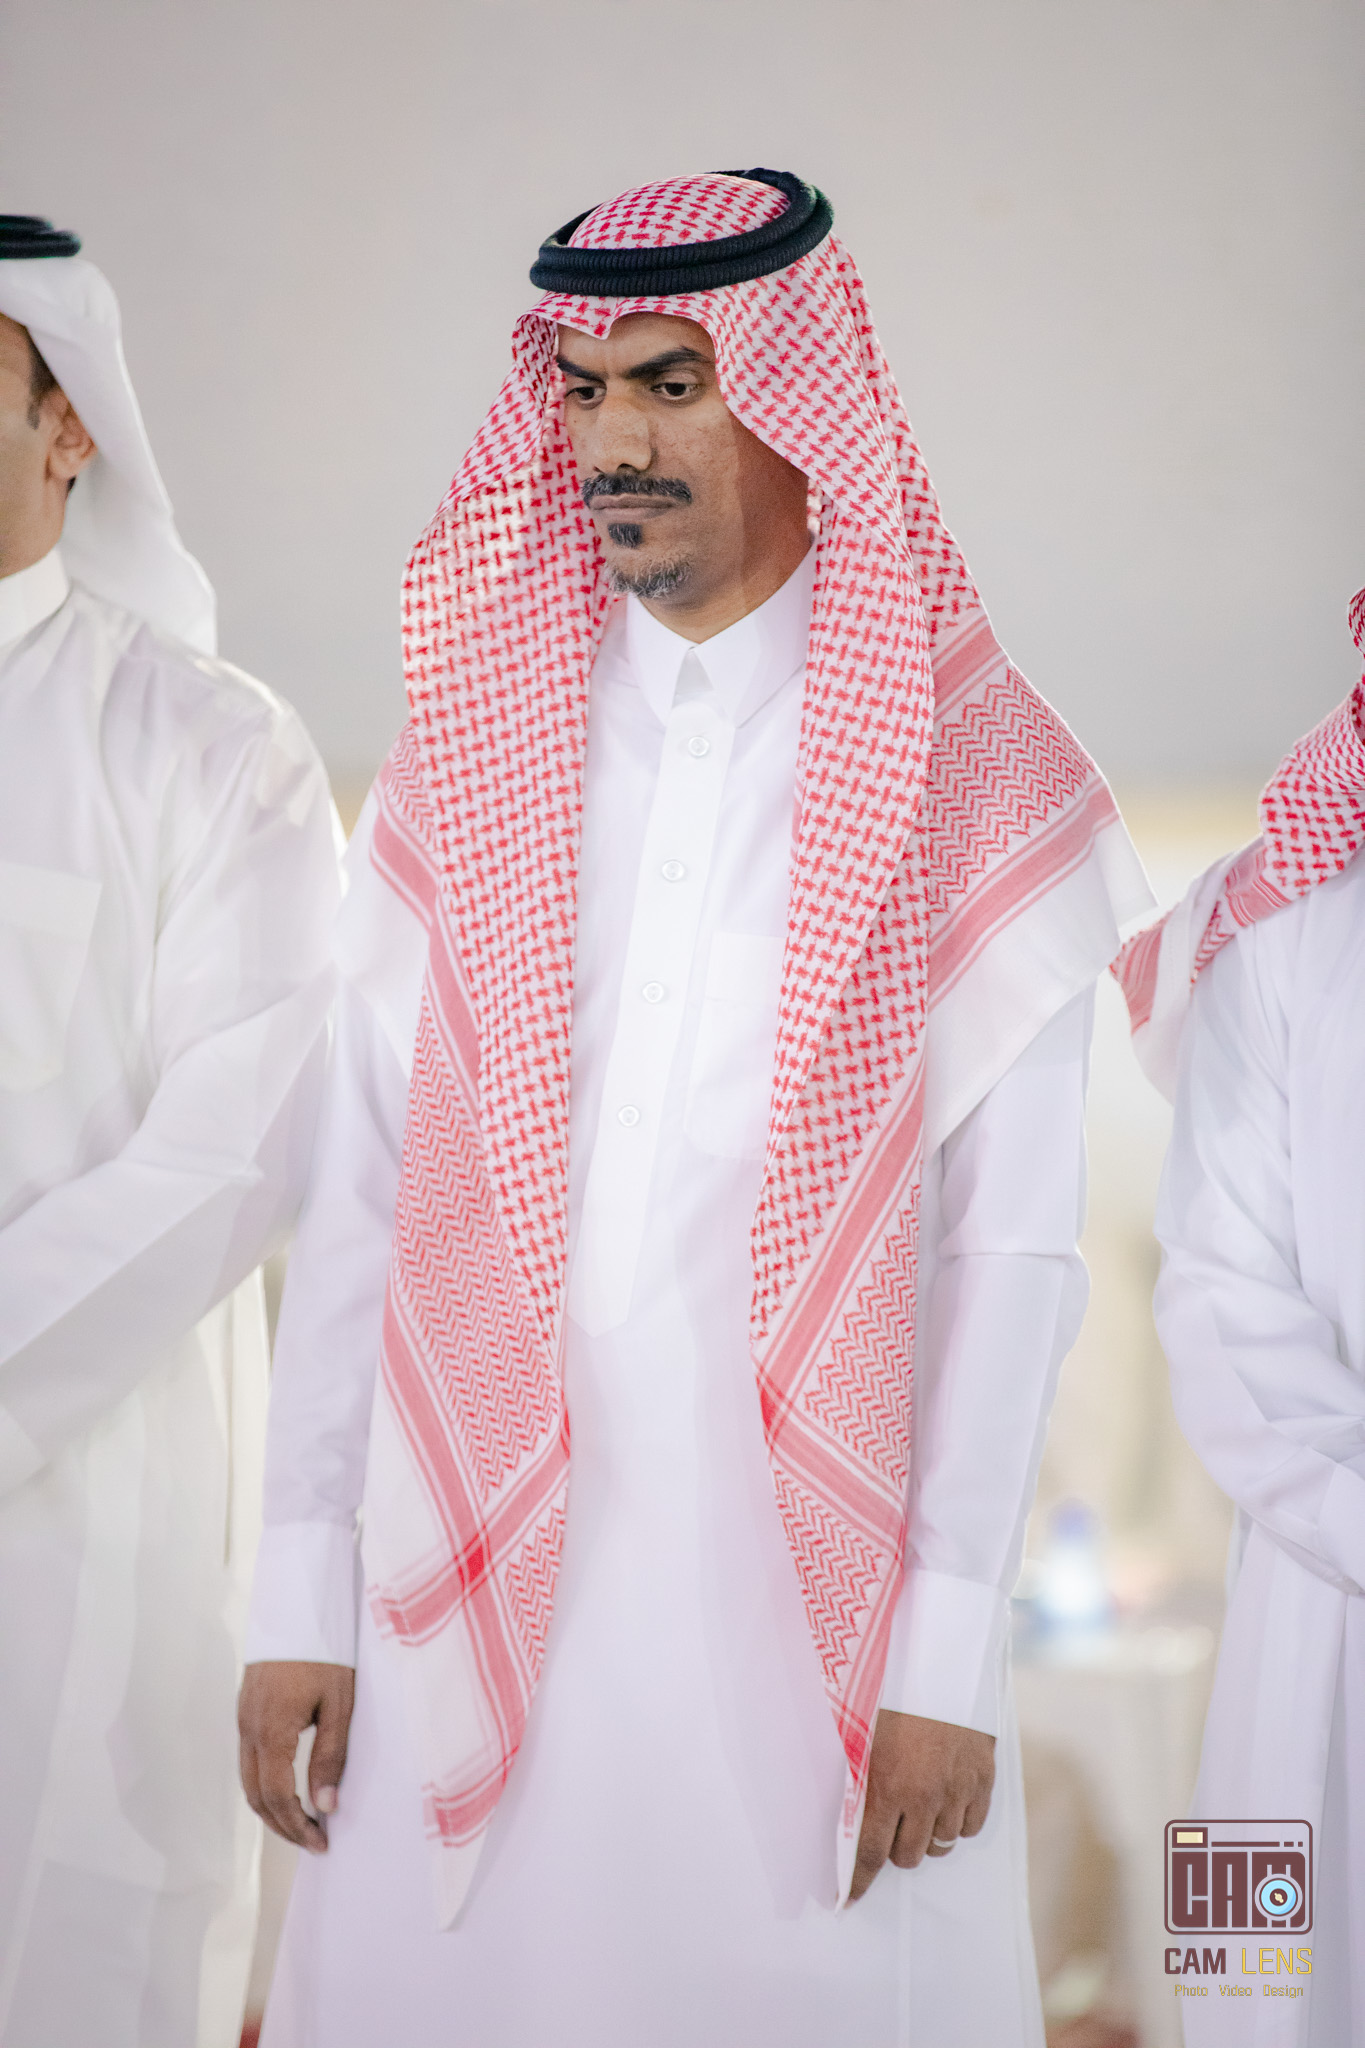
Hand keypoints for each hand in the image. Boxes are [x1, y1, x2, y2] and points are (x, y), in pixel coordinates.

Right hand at [238, 1660, 354, 1854]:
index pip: (277, 1797)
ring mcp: (243, 1718)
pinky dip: (265, 1784)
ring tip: (302, 1821)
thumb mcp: (339, 1703)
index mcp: (271, 1731)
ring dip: (271, 1808)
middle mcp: (249, 1728)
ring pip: (247, 1780)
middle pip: (256, 1796)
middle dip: (282, 1825)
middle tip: (312, 1840)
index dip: (297, 1827)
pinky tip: (288, 1786)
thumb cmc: (325, 1650)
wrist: (298, 1605)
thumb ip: (330, 1755)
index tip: (320, 1843)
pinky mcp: (246, 1707)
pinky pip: (248, 1759)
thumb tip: (326, 1805)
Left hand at [849, 1709, 994, 1900]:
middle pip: (909, 1856)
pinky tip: (949, 1801)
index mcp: (888, 1786)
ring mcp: (958, 1791)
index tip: (850, 1899)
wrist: (942, 1663)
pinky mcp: (983, 1780)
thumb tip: (846, 1814)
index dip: (859, 1881)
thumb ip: (859, 1778)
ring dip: (928, 1834)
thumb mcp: (864, 1733)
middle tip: (893, 1827)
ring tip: (922, 1807)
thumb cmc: (893, 1694)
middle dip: (896, 1848)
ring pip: (942, 1844)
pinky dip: (959, 1822)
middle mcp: (925, 1797)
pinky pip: (972, 1827)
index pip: (871, 1853)